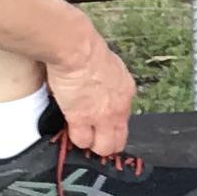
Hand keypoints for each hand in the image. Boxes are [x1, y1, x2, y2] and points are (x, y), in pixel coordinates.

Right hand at [37, 25, 137, 154]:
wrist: (77, 49)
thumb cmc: (87, 48)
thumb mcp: (109, 66)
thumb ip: (107, 81)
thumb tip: (96, 87)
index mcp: (126, 91)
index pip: (124, 119)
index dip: (111, 124)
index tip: (101, 124)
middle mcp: (119, 108)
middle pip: (118, 140)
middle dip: (106, 142)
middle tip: (93, 138)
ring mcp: (102, 117)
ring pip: (103, 147)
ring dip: (92, 144)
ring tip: (81, 137)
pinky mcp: (82, 119)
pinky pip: (82, 141)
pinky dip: (75, 139)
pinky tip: (70, 131)